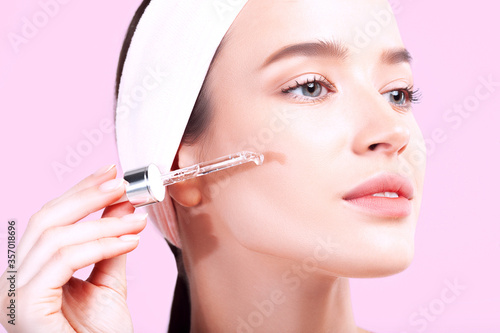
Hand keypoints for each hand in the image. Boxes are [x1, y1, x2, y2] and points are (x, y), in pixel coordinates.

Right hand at [0, 165, 146, 331]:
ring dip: (104, 223)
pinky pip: (64, 260)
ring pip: (57, 237)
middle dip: (88, 196)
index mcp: (33, 269)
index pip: (50, 219)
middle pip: (46, 219)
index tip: (110, 175)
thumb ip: (110, 244)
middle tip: (123, 184)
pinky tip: (129, 241)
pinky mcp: (24, 305)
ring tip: (137, 220)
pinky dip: (101, 244)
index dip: (80, 192)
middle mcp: (16, 278)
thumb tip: (120, 206)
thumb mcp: (108, 280)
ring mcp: (15, 292)